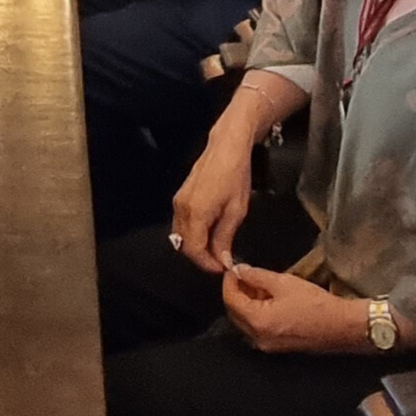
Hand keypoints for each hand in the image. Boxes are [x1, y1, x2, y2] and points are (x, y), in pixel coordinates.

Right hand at [169, 142, 253, 272]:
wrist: (226, 147)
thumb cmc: (235, 175)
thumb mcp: (236, 210)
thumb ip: (225, 237)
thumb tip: (222, 259)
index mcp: (196, 213)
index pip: (194, 250)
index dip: (207, 263)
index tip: (222, 268)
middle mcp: (181, 209)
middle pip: (184, 245)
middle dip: (201, 257)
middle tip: (220, 260)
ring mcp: (178, 202)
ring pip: (181, 235)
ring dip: (197, 246)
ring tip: (217, 248)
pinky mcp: (180, 197)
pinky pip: (182, 224)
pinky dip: (193, 234)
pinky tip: (210, 233)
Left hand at [222, 267, 362, 354]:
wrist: (343, 327)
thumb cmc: (316, 304)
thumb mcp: (284, 282)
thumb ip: (256, 275)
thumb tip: (239, 270)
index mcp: (257, 322)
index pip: (230, 300)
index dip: (229, 281)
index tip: (232, 268)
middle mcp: (257, 338)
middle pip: (235, 312)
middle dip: (236, 292)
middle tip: (244, 274)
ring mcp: (267, 346)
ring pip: (245, 321)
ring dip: (247, 302)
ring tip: (259, 284)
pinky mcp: (277, 347)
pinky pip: (258, 328)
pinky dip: (257, 313)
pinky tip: (269, 299)